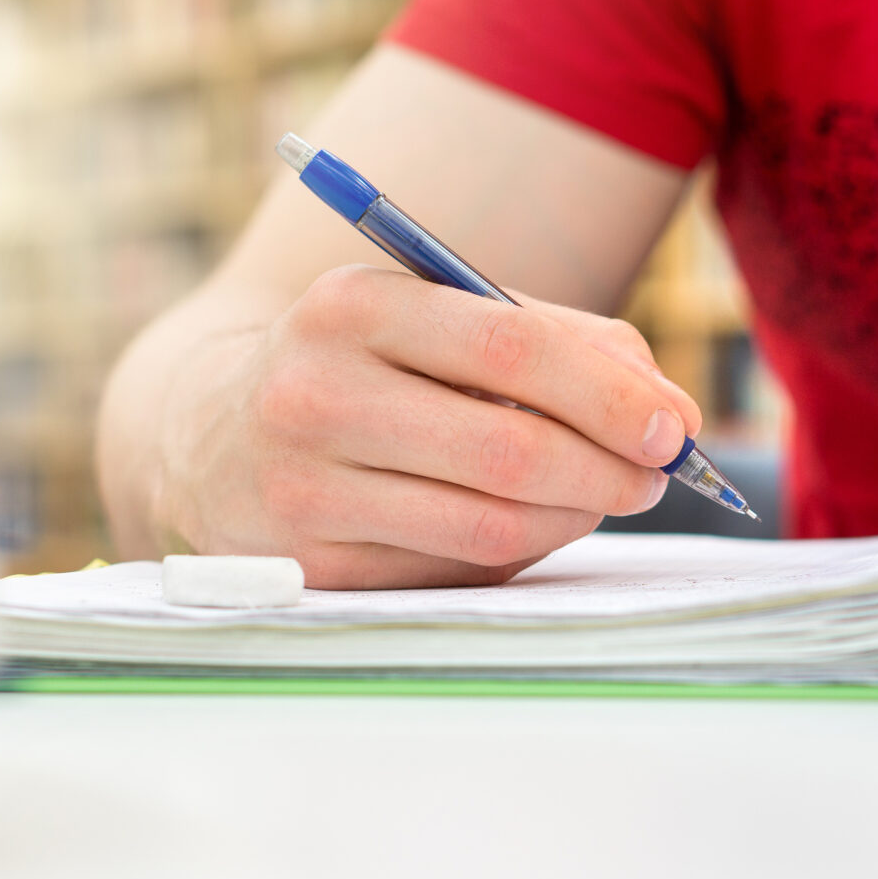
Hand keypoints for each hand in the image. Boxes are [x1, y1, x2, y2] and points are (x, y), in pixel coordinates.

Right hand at [148, 265, 703, 588]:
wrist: (206, 432)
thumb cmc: (358, 367)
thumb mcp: (431, 318)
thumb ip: (554, 343)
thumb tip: (667, 413)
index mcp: (351, 307)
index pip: (512, 349)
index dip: (609, 394)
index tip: (671, 427)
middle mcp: (313, 394)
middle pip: (508, 450)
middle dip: (606, 470)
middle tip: (652, 477)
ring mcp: (303, 489)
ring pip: (486, 526)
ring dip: (571, 517)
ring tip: (597, 496)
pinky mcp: (308, 565)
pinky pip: (450, 571)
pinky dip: (512, 551)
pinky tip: (524, 524)